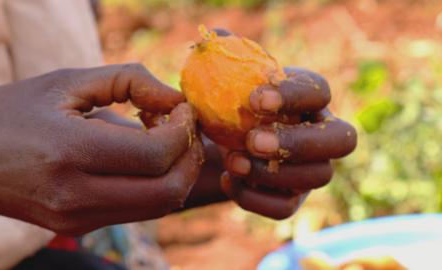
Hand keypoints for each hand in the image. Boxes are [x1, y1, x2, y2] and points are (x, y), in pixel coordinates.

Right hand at [0, 64, 202, 234]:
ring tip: (167, 140)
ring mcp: (77, 218)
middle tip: (187, 128)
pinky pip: (139, 211)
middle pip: (168, 191)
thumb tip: (174, 99)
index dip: (183, 131)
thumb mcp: (66, 82)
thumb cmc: (13, 112)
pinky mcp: (79, 227)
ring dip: (179, 172)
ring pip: (159, 206)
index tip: (183, 108)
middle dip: (191, 158)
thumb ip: (127, 81)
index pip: (155, 155)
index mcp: (69, 152)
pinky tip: (146, 158)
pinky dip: (158, 184)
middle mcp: (75, 195)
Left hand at [223, 67, 356, 218]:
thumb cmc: (228, 107)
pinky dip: (254, 198)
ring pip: (317, 177)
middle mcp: (321, 134)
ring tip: (231, 161)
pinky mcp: (293, 199)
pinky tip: (228, 181)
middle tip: (253, 140)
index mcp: (308, 99)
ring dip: (271, 172)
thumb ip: (227, 58)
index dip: (293, 95)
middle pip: (341, 140)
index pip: (319, 91)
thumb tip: (221, 37)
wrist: (220, 144)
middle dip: (298, 142)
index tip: (255, 99)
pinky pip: (286, 208)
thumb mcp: (225, 81)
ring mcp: (311, 170)